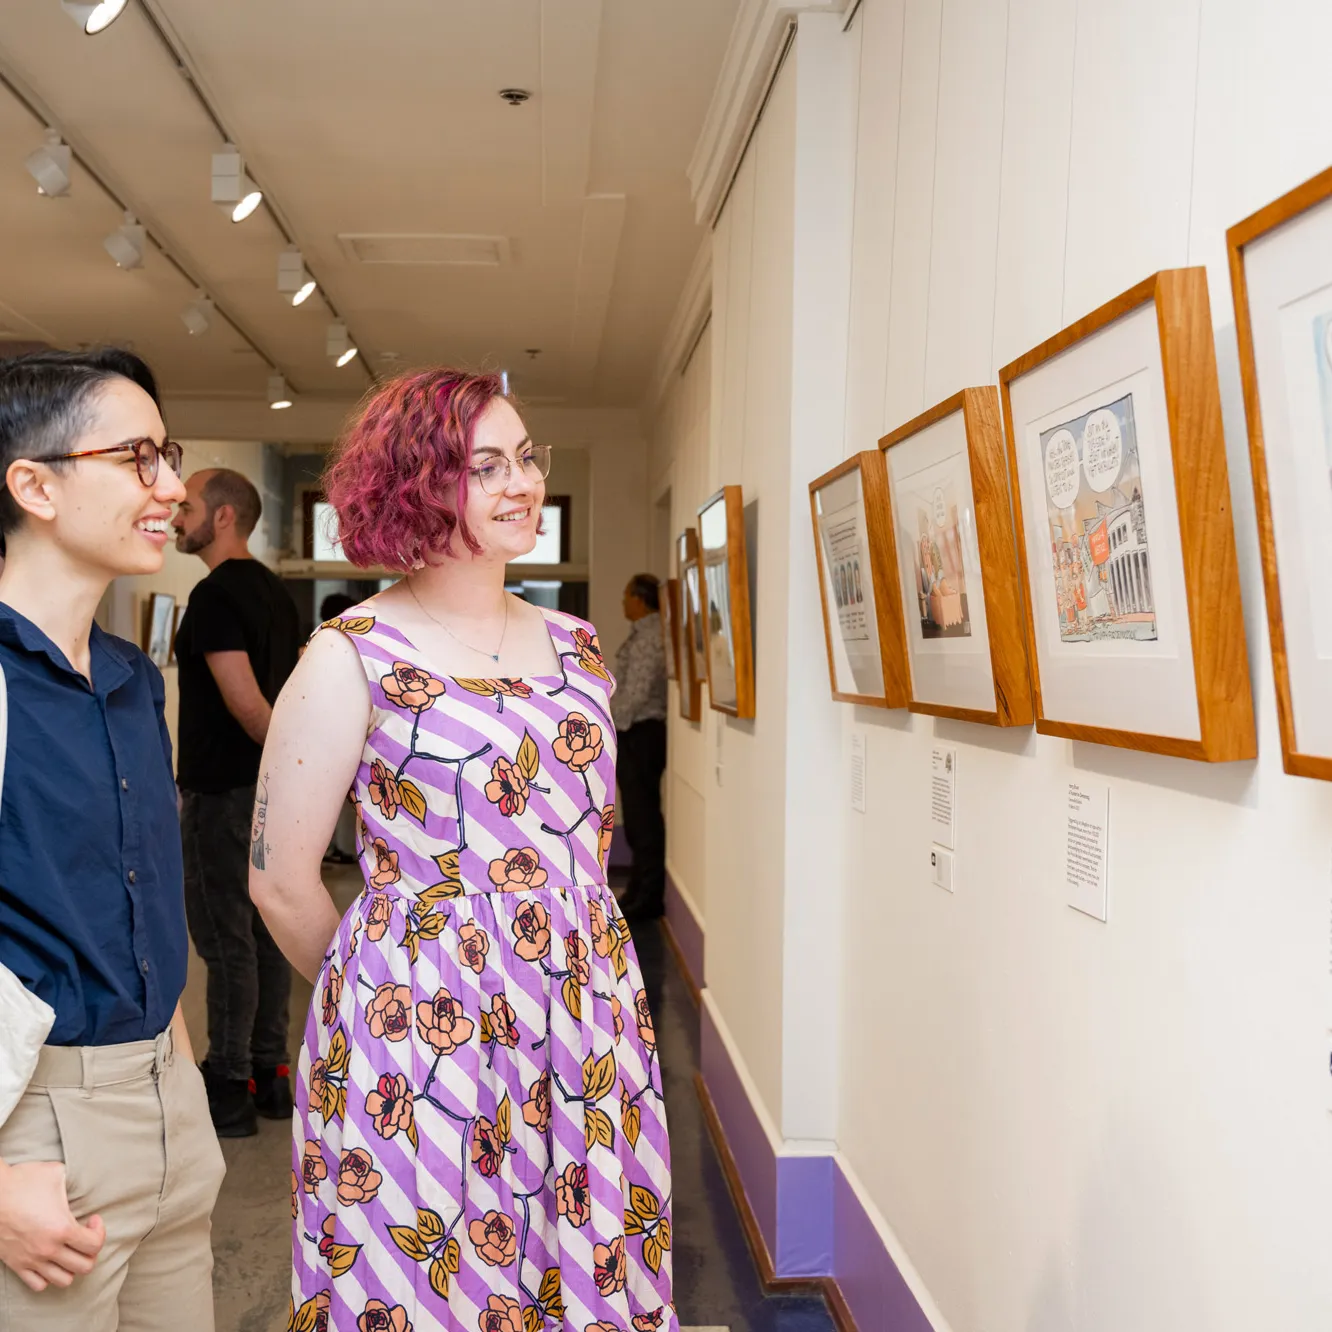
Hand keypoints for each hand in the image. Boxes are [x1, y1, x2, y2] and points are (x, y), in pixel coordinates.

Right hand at [0, 1160, 105, 1291]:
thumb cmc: (22, 1181)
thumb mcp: (56, 1173)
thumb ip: (73, 1180)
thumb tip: (81, 1179)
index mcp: (61, 1228)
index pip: (94, 1245)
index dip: (99, 1231)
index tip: (92, 1219)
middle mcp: (48, 1249)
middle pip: (84, 1266)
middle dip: (90, 1251)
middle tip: (84, 1236)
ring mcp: (31, 1260)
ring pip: (63, 1280)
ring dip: (71, 1266)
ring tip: (69, 1249)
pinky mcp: (17, 1265)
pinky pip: (38, 1285)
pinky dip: (48, 1276)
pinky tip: (50, 1258)